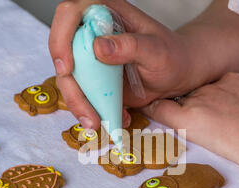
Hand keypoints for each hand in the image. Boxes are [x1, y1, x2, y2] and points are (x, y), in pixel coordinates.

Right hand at [49, 0, 191, 128]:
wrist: (178, 74)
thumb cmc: (171, 55)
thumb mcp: (156, 50)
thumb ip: (130, 46)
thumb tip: (99, 47)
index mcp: (105, 13)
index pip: (70, 13)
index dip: (60, 38)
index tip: (68, 68)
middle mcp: (92, 32)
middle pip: (63, 54)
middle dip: (71, 88)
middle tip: (87, 112)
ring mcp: (90, 58)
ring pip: (69, 80)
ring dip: (80, 105)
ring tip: (99, 123)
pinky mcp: (93, 79)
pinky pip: (82, 95)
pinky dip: (92, 111)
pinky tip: (113, 119)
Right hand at [142, 72, 238, 166]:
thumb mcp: (208, 150)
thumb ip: (191, 132)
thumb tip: (186, 124)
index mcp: (189, 121)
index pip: (158, 107)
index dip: (156, 110)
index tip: (156, 113)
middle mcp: (199, 98)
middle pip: (182, 100)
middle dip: (187, 109)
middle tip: (204, 124)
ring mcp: (218, 86)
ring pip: (203, 92)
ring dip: (208, 101)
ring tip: (227, 118)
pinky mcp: (235, 78)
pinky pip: (221, 84)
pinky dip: (225, 93)